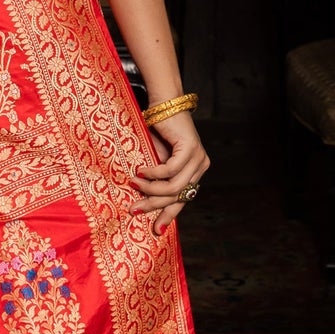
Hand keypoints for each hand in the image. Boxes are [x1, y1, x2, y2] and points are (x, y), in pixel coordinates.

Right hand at [132, 109, 208, 232]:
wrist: (162, 104)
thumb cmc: (156, 132)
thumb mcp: (156, 162)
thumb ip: (156, 180)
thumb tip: (142, 205)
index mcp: (194, 173)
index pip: (183, 200)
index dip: (168, 216)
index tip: (155, 229)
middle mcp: (200, 167)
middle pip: (179, 197)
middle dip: (154, 206)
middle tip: (134, 209)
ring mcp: (198, 158)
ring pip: (175, 187)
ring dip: (151, 189)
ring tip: (134, 184)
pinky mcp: (191, 149)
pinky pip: (170, 170)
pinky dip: (153, 174)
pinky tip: (140, 171)